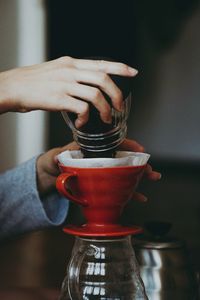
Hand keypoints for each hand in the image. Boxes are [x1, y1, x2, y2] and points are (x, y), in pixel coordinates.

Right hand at [0, 57, 136, 127]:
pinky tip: (82, 124)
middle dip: (117, 94)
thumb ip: (72, 75)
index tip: (133, 72)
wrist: (12, 87)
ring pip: (96, 95)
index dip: (120, 67)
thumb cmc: (32, 81)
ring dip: (105, 109)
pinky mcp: (58, 99)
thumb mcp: (55, 70)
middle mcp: (70, 71)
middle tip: (119, 107)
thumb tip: (87, 84)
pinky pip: (81, 109)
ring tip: (106, 119)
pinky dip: (86, 118)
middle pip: (103, 78)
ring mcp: (64, 84)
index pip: (101, 62)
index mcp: (71, 63)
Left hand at [36, 139, 160, 199]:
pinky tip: (140, 197)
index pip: (113, 144)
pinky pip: (119, 188)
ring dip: (140, 177)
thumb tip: (58, 159)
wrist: (50, 175)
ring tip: (152, 178)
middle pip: (124, 160)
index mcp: (93, 149)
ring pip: (125, 173)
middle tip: (151, 170)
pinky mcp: (103, 184)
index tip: (139, 149)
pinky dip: (130, 193)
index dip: (128, 145)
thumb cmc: (54, 161)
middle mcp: (101, 160)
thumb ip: (59, 156)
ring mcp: (104, 172)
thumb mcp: (56, 157)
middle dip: (139, 164)